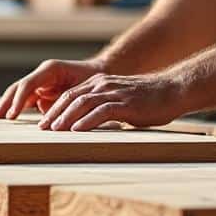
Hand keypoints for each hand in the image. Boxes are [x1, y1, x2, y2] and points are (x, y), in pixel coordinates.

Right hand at [0, 58, 105, 119]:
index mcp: (50, 69)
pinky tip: (8, 120)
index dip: (19, 100)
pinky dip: (17, 109)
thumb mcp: (84, 88)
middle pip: (18, 88)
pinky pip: (26, 100)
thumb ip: (67, 98)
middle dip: (6, 103)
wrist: (102, 72)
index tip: (12, 116)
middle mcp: (42, 75)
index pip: (28, 84)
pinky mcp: (42, 92)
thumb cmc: (95, 79)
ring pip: (19, 93)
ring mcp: (41, 83)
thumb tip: (45, 111)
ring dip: (7, 106)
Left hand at [37, 72, 187, 131]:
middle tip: (42, 129)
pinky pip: (101, 111)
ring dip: (66, 118)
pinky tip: (77, 130)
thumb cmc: (149, 99)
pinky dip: (86, 121)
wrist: (173, 90)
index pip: (70, 95)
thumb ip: (105, 109)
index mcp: (100, 84)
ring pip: (82, 103)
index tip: (44, 123)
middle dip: (54, 114)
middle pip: (71, 98)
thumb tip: (91, 126)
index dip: (55, 108)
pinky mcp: (125, 104)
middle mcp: (104, 86)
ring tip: (54, 131)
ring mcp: (114, 94)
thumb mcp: (122, 102)